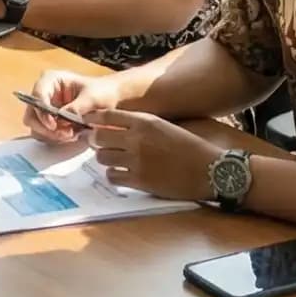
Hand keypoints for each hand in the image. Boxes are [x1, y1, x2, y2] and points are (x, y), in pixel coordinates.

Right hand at [22, 68, 116, 145]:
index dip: (42, 112)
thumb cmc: (102, 91)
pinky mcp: (51, 121)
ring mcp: (46, 108)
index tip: (54, 126)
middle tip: (64, 134)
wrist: (112, 99)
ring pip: (36, 126)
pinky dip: (55, 137)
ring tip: (71, 135)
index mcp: (51, 80)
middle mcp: (44, 93)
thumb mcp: (92, 97)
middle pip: (32, 114)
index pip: (37, 96)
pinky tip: (71, 135)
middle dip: (45, 127)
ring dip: (51, 134)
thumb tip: (62, 118)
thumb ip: (76, 107)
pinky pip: (45, 133)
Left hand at [85, 109, 219, 201]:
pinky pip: (112, 176)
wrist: (209, 170)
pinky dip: (113, 175)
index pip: (107, 115)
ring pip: (102, 157)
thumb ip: (140, 125)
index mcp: (145, 122)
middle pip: (98, 137)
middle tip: (96, 144)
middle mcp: (138, 139)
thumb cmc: (190, 147)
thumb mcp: (165, 126)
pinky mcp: (139, 180)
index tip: (86, 122)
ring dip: (104, 158)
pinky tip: (121, 174)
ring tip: (113, 159)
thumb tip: (114, 126)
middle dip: (94, 140)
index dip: (92, 119)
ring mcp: (137, 161)